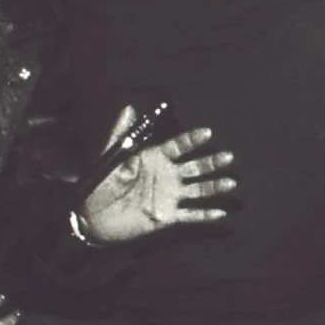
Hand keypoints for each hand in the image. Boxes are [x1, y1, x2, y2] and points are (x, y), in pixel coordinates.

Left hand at [78, 106, 237, 243]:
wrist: (93, 217)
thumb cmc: (100, 184)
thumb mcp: (109, 156)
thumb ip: (120, 133)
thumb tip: (130, 108)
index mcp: (155, 158)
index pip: (179, 146)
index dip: (193, 140)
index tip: (207, 132)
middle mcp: (167, 175)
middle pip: (195, 167)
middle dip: (212, 162)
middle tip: (228, 156)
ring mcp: (170, 196)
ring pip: (198, 190)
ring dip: (215, 186)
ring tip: (231, 183)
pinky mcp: (168, 216)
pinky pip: (191, 215)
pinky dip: (206, 214)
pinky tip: (222, 213)